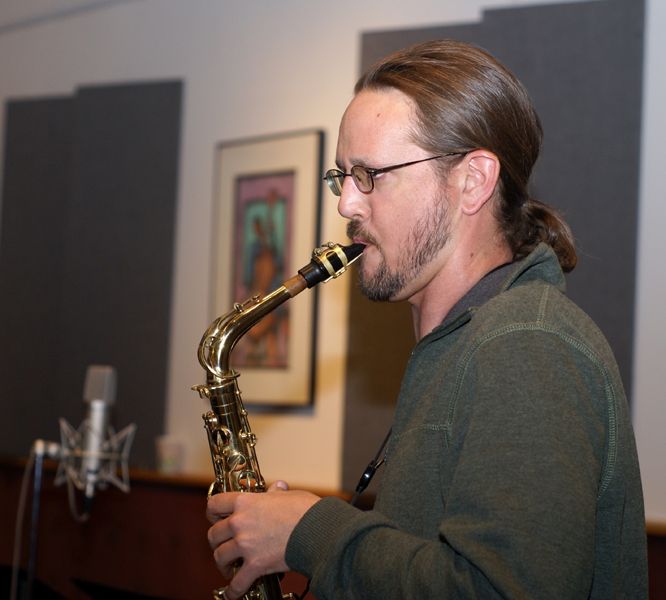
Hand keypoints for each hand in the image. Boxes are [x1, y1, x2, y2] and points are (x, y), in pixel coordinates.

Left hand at [206, 481, 319, 599]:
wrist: (318, 530)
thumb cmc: (305, 510)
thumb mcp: (288, 495)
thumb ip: (276, 493)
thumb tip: (277, 487)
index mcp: (246, 502)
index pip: (215, 504)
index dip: (213, 512)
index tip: (216, 517)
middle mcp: (240, 522)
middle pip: (214, 534)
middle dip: (216, 541)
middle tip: (223, 544)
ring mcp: (246, 544)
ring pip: (220, 557)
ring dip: (223, 563)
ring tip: (229, 566)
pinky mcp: (256, 565)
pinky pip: (237, 583)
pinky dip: (233, 590)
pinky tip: (233, 592)